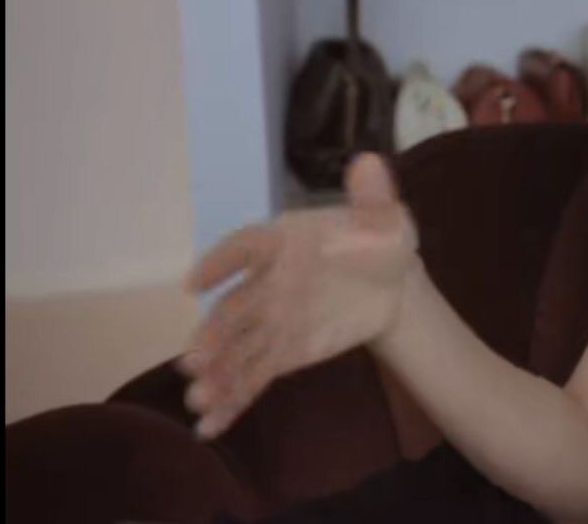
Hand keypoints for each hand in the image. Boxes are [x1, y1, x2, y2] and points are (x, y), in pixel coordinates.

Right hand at [177, 154, 419, 438]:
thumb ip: (374, 197)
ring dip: (216, 373)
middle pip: (232, 310)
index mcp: (281, 241)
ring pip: (238, 348)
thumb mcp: (386, 219)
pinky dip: (233, 399)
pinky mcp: (285, 352)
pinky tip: (211, 425)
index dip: (219, 263)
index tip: (194, 284)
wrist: (394, 284)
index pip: (245, 247)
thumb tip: (370, 162)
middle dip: (212, 336)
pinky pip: (254, 376)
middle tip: (193, 361)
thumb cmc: (381, 242)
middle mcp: (266, 281)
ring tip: (197, 400)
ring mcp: (272, 320)